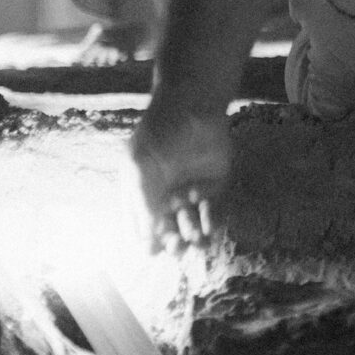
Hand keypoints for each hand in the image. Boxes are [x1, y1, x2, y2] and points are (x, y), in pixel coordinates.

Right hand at [131, 103, 229, 249]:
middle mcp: (165, 195)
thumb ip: (142, 202)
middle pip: (168, 230)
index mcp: (141, 192)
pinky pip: (213, 212)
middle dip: (172, 242)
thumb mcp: (140, 167)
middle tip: (177, 247)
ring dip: (191, 235)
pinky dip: (210, 222)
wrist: (193, 105)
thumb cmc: (158, 132)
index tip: (155, 249)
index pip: (142, 226)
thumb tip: (145, 243)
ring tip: (194, 239)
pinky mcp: (214, 185)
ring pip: (191, 224)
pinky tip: (207, 227)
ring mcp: (190, 191)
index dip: (148, 241)